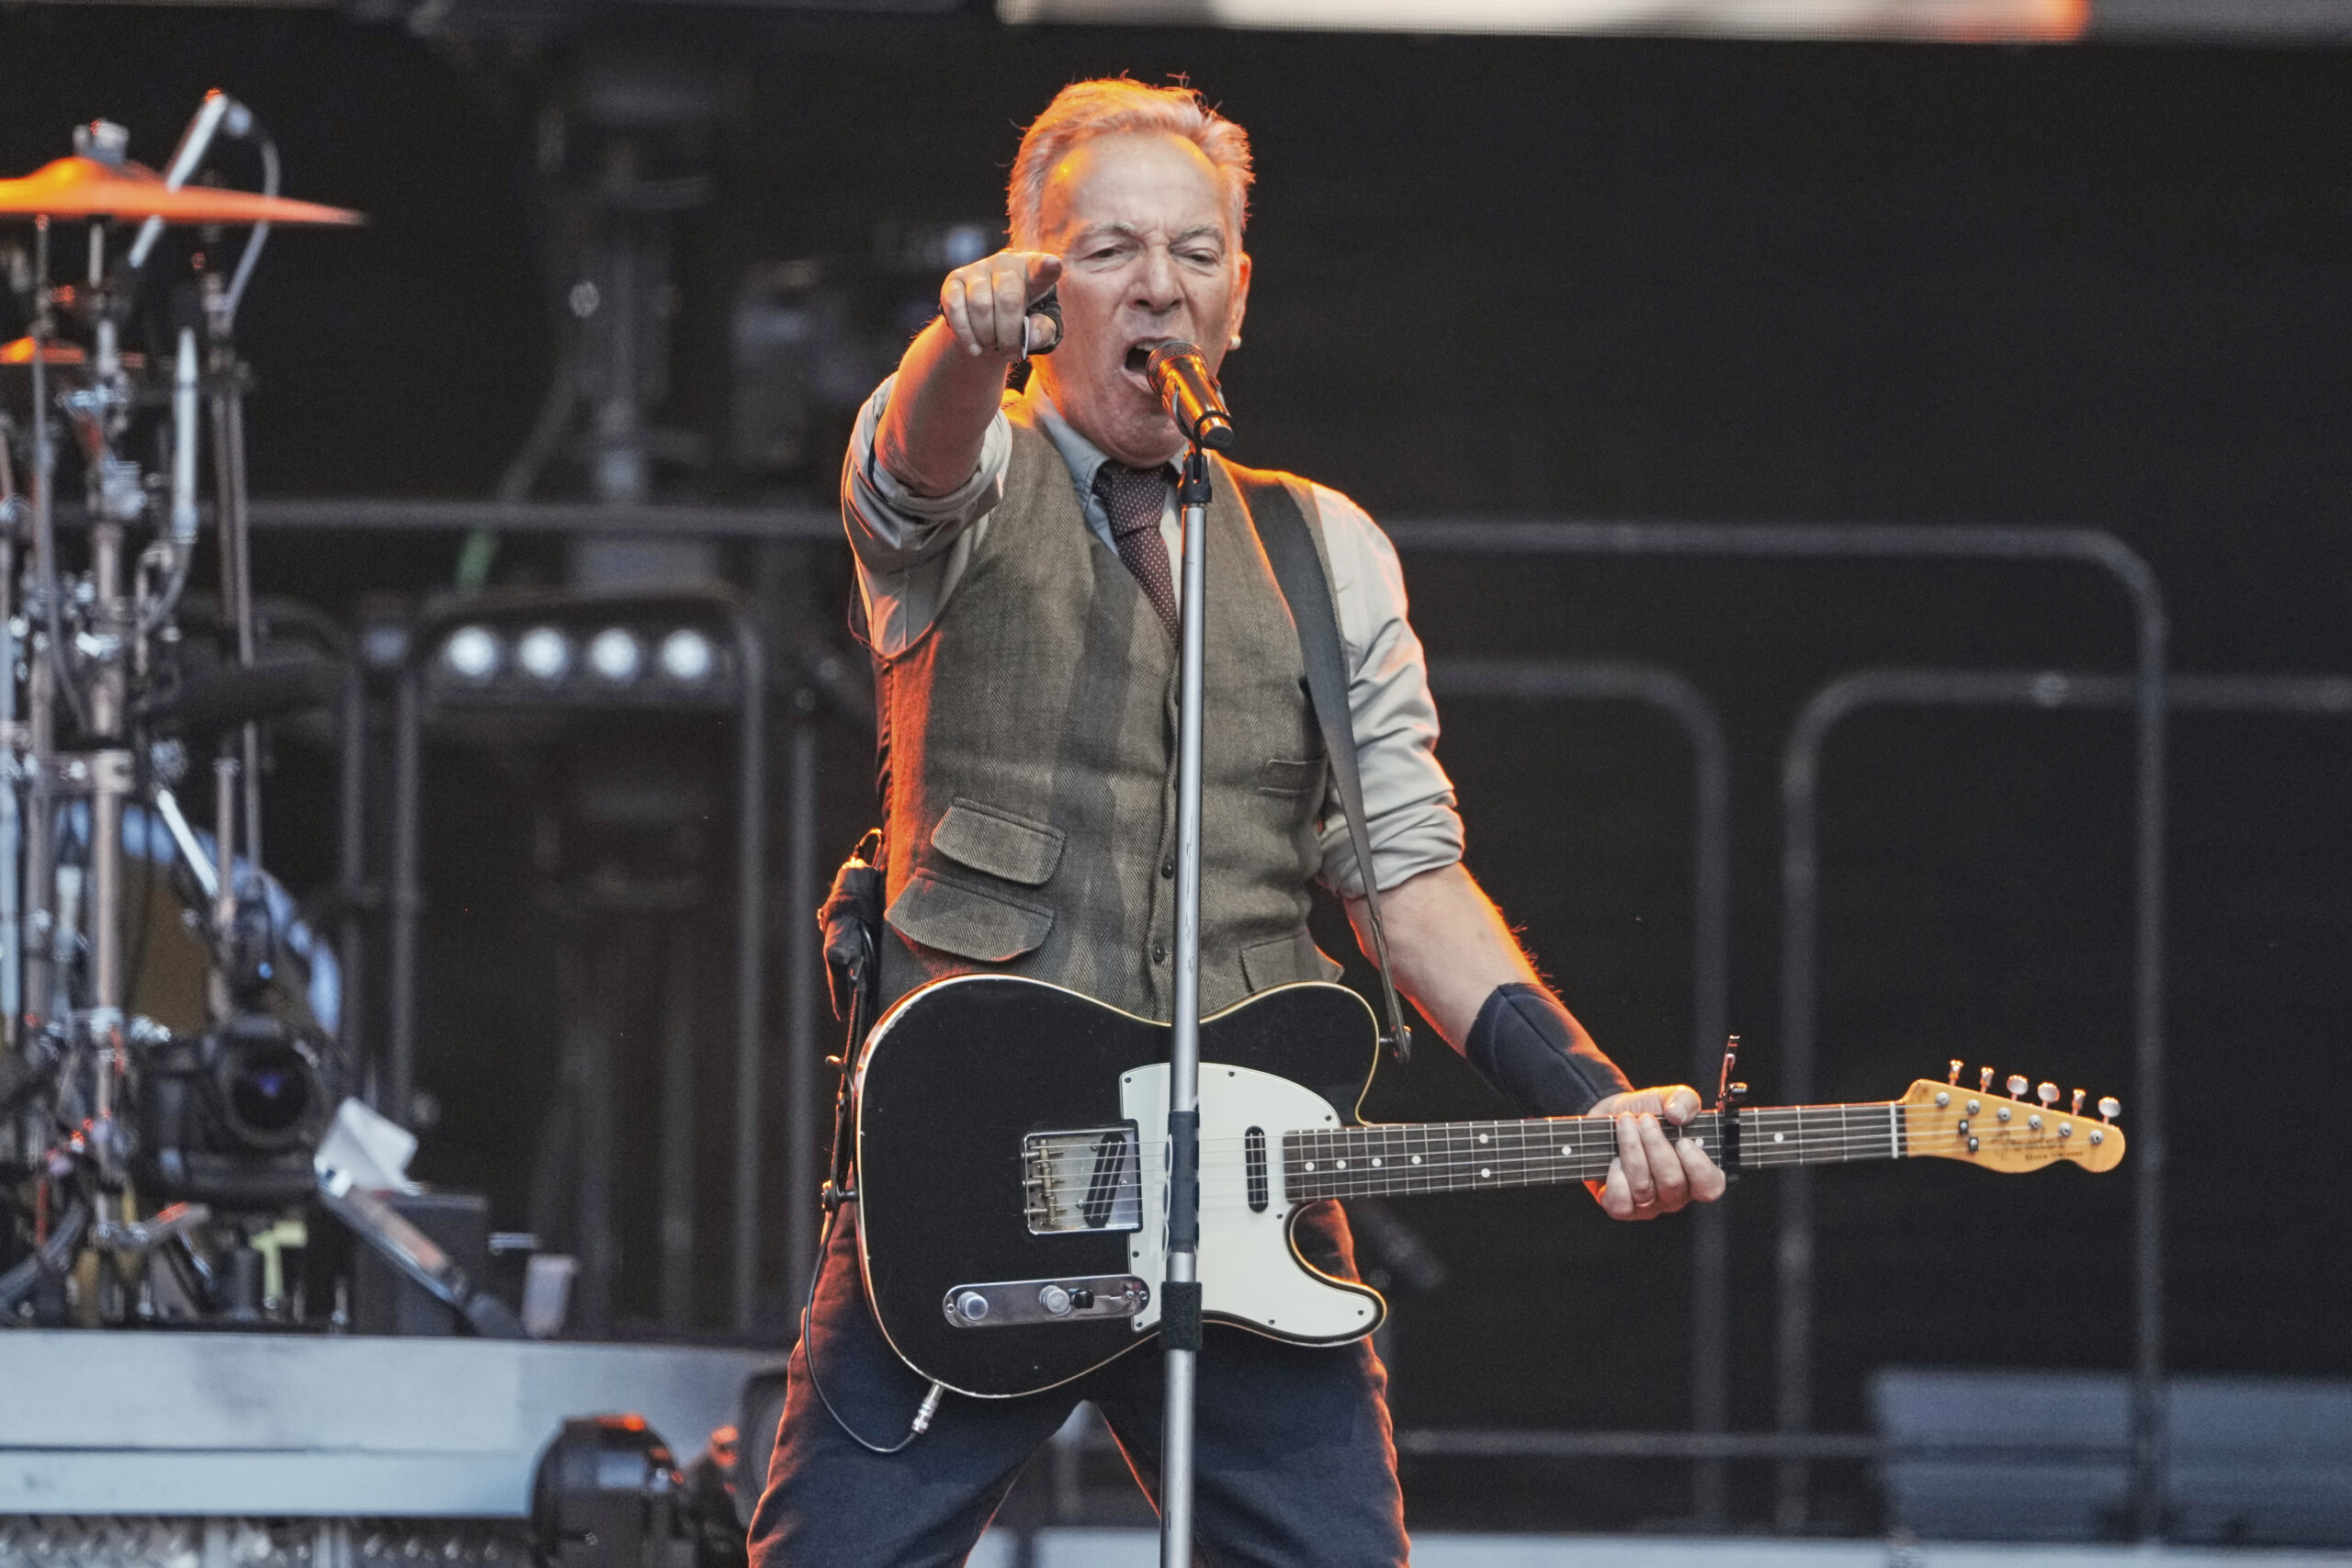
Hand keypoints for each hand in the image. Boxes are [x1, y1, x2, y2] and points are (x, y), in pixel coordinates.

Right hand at [940, 249, 1063, 358]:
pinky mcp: (954, 279)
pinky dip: (965, 334)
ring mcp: (978, 268)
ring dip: (987, 336)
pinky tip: (974, 348)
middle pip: (1008, 299)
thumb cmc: (1023, 321)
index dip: (1046, 267)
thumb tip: (1030, 336)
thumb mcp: (1040, 328)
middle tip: (1010, 353)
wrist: (991, 321)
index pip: (1042, 267)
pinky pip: (955, 307)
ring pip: (980, 305)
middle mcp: (1006, 263)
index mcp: (1034, 271)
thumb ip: (1043, 331)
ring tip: (992, 346)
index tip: (1051, 265)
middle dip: (1009, 335)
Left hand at [1583, 1085, 1726, 1220]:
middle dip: (1656, 1146)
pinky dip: (1615, 1178)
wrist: (1613, 1118)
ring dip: (1632, 1150)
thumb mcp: (1670, 1098)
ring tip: (1625, 1124)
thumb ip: (1684, 1100)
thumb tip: (1677, 1114)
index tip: (1683, 1141)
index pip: (1710, 1186)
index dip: (1698, 1167)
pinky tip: (1614, 1159)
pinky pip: (1620, 1204)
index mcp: (1696, 1173)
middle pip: (1672, 1182)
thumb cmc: (1647, 1113)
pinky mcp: (1621, 1207)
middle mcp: (1675, 1194)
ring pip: (1644, 1188)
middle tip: (1644, 1120)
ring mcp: (1649, 1205)